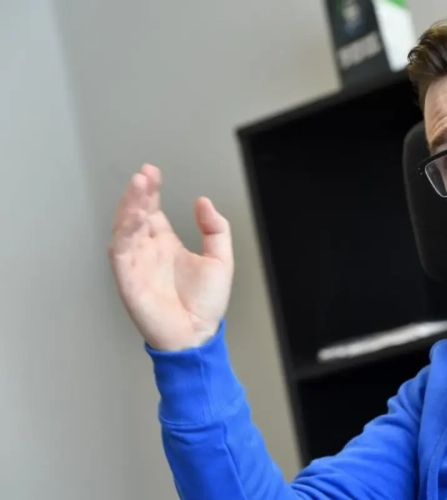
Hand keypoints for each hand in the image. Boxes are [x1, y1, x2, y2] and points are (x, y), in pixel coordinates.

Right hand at [108, 164, 233, 350]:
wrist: (198, 335)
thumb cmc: (205, 304)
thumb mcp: (220, 260)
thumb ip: (215, 229)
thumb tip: (204, 202)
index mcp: (166, 244)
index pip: (152, 211)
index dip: (150, 191)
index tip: (152, 172)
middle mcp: (148, 251)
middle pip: (136, 215)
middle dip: (138, 193)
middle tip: (144, 175)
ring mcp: (136, 264)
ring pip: (125, 229)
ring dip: (129, 207)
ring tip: (138, 187)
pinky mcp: (128, 280)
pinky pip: (121, 253)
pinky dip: (125, 234)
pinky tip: (134, 218)